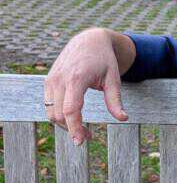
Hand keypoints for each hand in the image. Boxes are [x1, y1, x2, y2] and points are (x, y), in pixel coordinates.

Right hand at [44, 28, 128, 145]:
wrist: (89, 40)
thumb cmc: (104, 60)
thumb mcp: (113, 79)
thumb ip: (115, 100)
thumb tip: (123, 119)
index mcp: (77, 78)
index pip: (71, 110)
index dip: (74, 128)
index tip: (81, 142)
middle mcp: (60, 79)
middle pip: (58, 115)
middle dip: (72, 130)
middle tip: (90, 137)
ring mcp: (51, 80)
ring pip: (51, 112)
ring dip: (64, 125)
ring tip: (83, 129)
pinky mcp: (48, 81)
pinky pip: (49, 105)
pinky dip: (59, 115)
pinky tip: (74, 118)